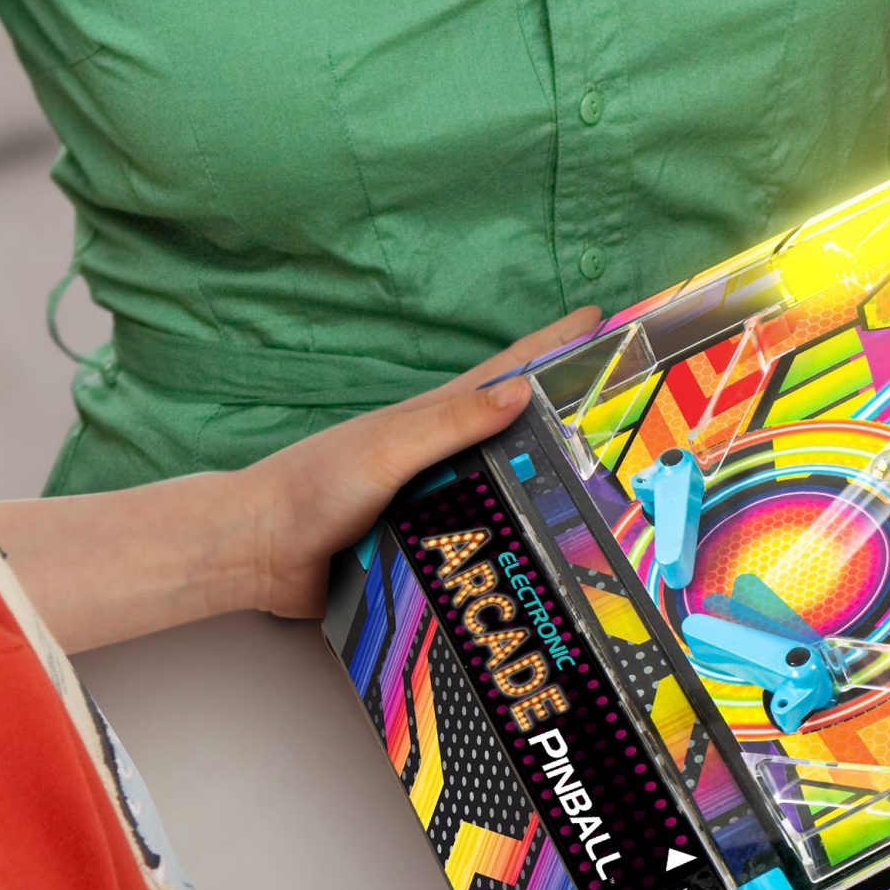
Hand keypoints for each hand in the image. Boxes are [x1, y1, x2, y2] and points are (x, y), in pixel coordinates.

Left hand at [239, 308, 598, 620]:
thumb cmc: (316, 485)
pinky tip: (544, 570)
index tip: (600, 319)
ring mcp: (436, 504)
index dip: (553, 345)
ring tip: (609, 508)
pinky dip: (512, 554)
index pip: (508, 372)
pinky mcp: (427, 550)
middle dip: (571, 426)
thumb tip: (522, 392)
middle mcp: (444, 457)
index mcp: (436, 419)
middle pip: (519, 436)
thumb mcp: (389, 448)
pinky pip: (482, 549)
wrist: (261, 553)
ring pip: (507, 496)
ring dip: (549, 500)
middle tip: (628, 426)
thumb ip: (452, 422)